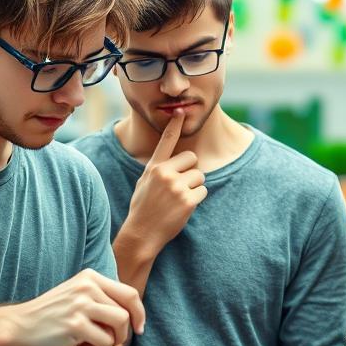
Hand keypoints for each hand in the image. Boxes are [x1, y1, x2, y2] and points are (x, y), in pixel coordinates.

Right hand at [4, 268, 144, 345]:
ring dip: (111, 342)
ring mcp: (81, 304)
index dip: (139, 313)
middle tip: (109, 341)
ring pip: (120, 325)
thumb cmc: (51, 317)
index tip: (139, 328)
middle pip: (127, 312)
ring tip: (92, 344)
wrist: (17, 327)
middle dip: (122, 332)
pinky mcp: (76, 324)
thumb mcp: (77, 296)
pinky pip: (105, 342)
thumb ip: (101, 298)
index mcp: (90, 277)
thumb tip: (135, 313)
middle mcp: (87, 286)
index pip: (129, 293)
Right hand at [121, 112, 207, 253]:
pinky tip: (183, 208)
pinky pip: (203, 191)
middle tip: (178, 187)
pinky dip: (197, 199)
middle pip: (193, 159)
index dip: (174, 124)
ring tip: (178, 199)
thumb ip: (158, 168)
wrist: (141, 233)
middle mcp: (164, 173)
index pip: (166, 140)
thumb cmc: (143, 207)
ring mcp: (176, 186)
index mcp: (153, 167)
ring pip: (200, 176)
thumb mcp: (144, 182)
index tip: (180, 111)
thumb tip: (176, 159)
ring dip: (194, 187)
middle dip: (190, 171)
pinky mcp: (188, 200)